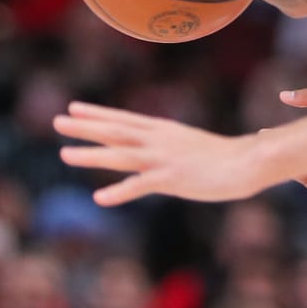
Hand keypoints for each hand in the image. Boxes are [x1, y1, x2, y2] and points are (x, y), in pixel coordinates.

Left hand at [55, 103, 279, 205]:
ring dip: (92, 155)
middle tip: (57, 121)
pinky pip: (141, 186)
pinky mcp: (173, 178)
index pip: (124, 120)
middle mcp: (160, 141)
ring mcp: (165, 158)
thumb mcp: (190, 145)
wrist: (249, 163)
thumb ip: (168, 147)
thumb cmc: (224, 157)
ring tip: (64, 155)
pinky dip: (120, 191)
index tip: (73, 108)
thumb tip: (153, 152)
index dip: (97, 114)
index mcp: (164, 131)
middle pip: (116, 132)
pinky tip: (100, 198)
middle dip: (86, 127)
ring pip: (121, 155)